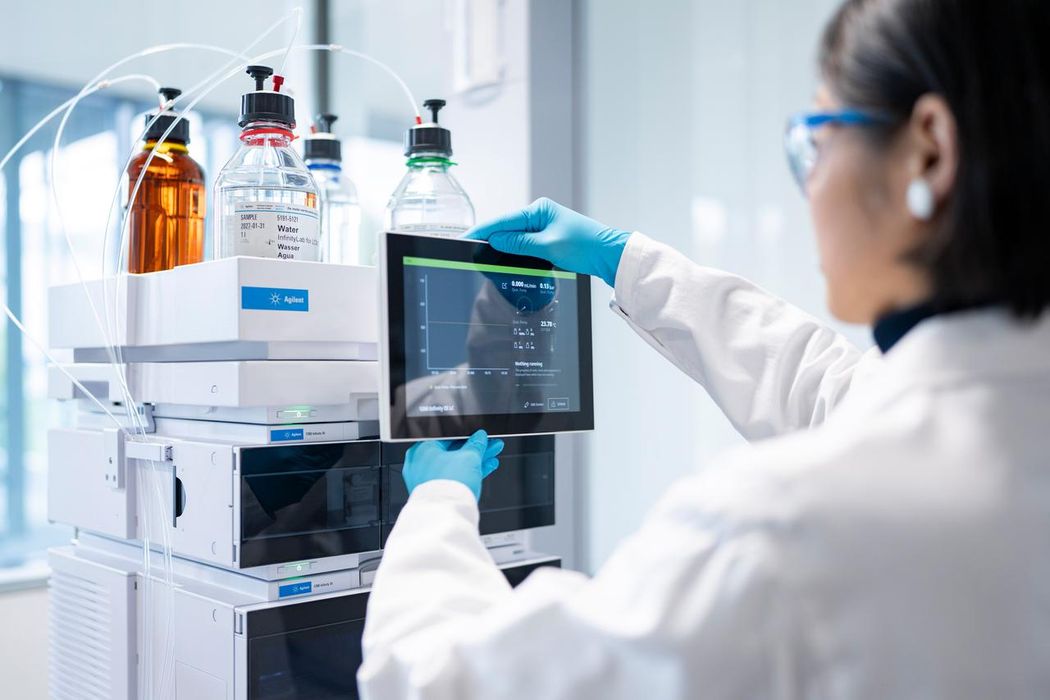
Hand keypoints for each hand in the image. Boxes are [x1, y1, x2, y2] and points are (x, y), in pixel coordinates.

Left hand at [403, 430, 504, 500]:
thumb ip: (476, 445)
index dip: (471, 437)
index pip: (450, 437)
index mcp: (422, 448)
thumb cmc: (449, 484)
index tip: (482, 439)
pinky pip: (452, 478)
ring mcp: (425, 480)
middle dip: (476, 450)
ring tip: (491, 458)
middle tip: (490, 447)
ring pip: (455, 466)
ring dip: (475, 462)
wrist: (447, 514)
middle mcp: (419, 463)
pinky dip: (466, 474)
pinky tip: (483, 470)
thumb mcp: (469, 457)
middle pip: (454, 452)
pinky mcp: (434, 493)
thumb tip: (480, 438)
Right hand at [466, 198, 631, 286]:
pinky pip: (525, 243)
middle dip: (490, 237)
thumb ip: (520, 244)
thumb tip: (496, 241)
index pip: (504, 220)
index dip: (484, 230)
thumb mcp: (548, 245)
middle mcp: (541, 215)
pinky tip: (505, 255)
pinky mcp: (549, 238)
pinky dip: (515, 249)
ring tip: (482, 253)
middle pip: (507, 227)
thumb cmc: (586, 245)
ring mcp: (545, 227)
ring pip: (515, 236)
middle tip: (469, 248)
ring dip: (502, 245)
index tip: (467, 236)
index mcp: (540, 210)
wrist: (609, 255)